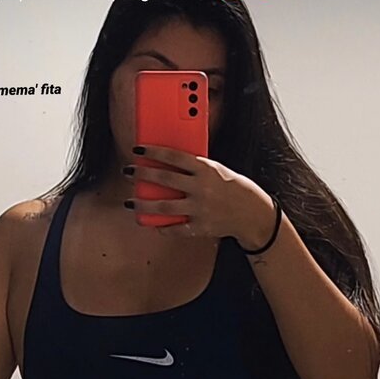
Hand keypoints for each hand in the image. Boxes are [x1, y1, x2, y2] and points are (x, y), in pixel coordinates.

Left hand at [123, 144, 275, 246]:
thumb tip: (166, 162)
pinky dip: (161, 227)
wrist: (252, 213)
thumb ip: (194, 167)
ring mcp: (199, 209)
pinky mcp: (199, 227)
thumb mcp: (216, 170)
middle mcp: (200, 188)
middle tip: (128, 171)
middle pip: (164, 179)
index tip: (137, 150)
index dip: (153, 152)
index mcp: (205, 169)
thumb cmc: (231, 187)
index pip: (173, 157)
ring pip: (163, 207)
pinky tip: (151, 223)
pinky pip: (175, 228)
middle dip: (141, 174)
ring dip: (142, 204)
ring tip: (130, 202)